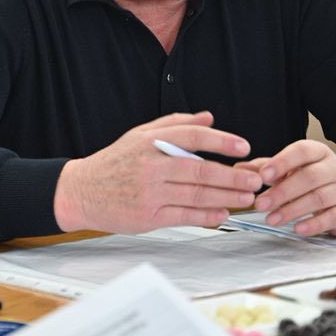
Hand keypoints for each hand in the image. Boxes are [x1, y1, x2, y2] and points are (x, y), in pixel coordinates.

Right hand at [52, 111, 262, 233]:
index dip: (221, 141)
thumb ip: (175, 125)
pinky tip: (222, 213)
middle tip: (254, 179)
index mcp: (149, 143)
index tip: (243, 146)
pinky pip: (185, 216)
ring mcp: (149, 193)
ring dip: (226, 196)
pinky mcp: (148, 217)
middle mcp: (150, 167)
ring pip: (196, 194)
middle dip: (232, 175)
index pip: (192, 137)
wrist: (81, 192)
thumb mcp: (139, 135)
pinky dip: (207, 216)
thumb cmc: (113, 164)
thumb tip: (208, 118)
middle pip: (200, 169)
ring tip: (246, 196)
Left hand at [241, 139, 335, 237]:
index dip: (282, 162)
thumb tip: (238, 170)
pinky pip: (333, 217)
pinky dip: (314, 224)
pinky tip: (298, 229)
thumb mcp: (292, 169)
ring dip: (292, 210)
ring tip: (271, 219)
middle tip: (260, 204)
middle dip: (282, 192)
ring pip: (319, 198)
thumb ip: (266, 169)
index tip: (263, 176)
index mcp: (318, 153)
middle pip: (309, 177)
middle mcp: (333, 169)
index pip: (302, 151)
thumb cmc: (315, 180)